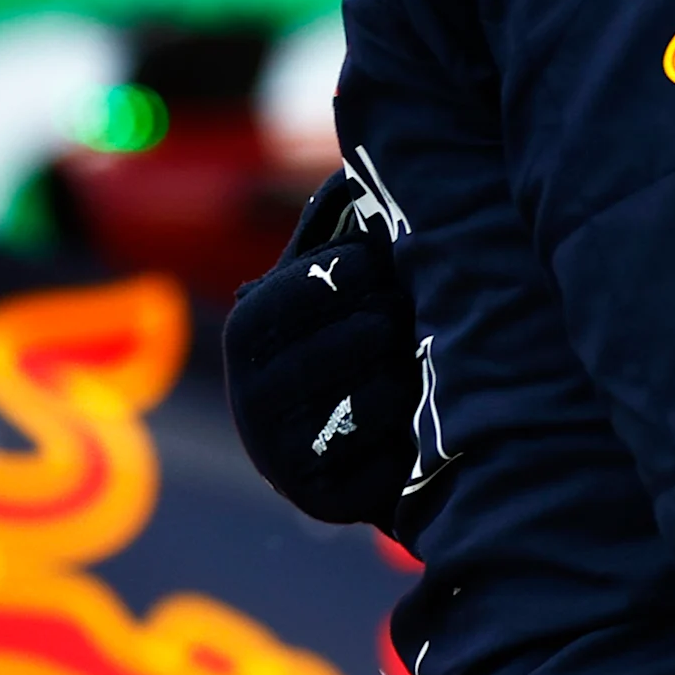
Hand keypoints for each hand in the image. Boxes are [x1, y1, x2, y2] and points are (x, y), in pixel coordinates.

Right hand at [221, 168, 442, 537]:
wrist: (410, 432)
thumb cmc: (377, 331)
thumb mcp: (353, 279)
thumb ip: (343, 229)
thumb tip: (354, 173)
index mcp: (252, 339)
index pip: (267, 311)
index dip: (321, 283)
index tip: (372, 261)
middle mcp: (253, 405)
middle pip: (307, 363)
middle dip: (367, 329)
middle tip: (405, 313)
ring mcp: (284, 460)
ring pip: (350, 412)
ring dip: (394, 380)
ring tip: (421, 362)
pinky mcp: (327, 501)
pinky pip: (370, 471)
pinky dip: (405, 444)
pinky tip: (423, 425)